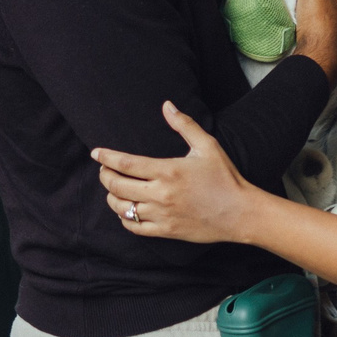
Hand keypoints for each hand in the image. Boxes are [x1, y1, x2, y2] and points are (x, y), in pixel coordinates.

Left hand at [93, 101, 256, 243]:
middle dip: (105, 177)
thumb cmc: (225, 177)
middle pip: (117, 186)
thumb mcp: (207, 146)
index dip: (106, 158)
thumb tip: (167, 105)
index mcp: (167, 170)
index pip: (125, 163)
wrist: (240, 213)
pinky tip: (127, 210)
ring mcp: (161, 215)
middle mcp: (160, 194)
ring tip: (113, 189)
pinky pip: (134, 227)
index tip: (96, 153)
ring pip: (122, 208)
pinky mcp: (166, 231)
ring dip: (112, 198)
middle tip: (104, 170)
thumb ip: (184, 125)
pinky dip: (125, 218)